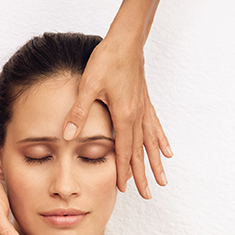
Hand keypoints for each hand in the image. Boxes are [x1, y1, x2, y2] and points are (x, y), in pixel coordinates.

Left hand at [62, 33, 171, 198]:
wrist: (125, 40)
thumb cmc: (107, 60)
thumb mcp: (87, 85)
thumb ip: (79, 112)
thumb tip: (67, 135)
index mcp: (123, 115)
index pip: (124, 150)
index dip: (124, 171)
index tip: (124, 189)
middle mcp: (137, 115)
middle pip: (140, 151)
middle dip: (143, 174)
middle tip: (148, 194)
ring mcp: (143, 109)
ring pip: (151, 142)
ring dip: (155, 162)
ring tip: (163, 180)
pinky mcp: (144, 102)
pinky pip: (155, 126)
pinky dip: (160, 140)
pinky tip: (167, 151)